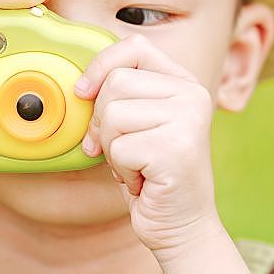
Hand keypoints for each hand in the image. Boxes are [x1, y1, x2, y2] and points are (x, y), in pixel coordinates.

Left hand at [73, 35, 221, 258]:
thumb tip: (80, 85)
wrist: (180, 226)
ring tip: (137, 165)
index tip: (83, 93)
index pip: (134, 47)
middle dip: (103, 122)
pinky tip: (144, 181)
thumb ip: (121, 96)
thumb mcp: (137, 125)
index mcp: (185, 82)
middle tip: (122, 151)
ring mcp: (188, 120)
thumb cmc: (152, 176)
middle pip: (116, 83)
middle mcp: (193, 95)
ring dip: (113, 149)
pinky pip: (120, 148)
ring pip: (113, 115)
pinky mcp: (177, 149)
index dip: (100, 66)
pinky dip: (122, 171)